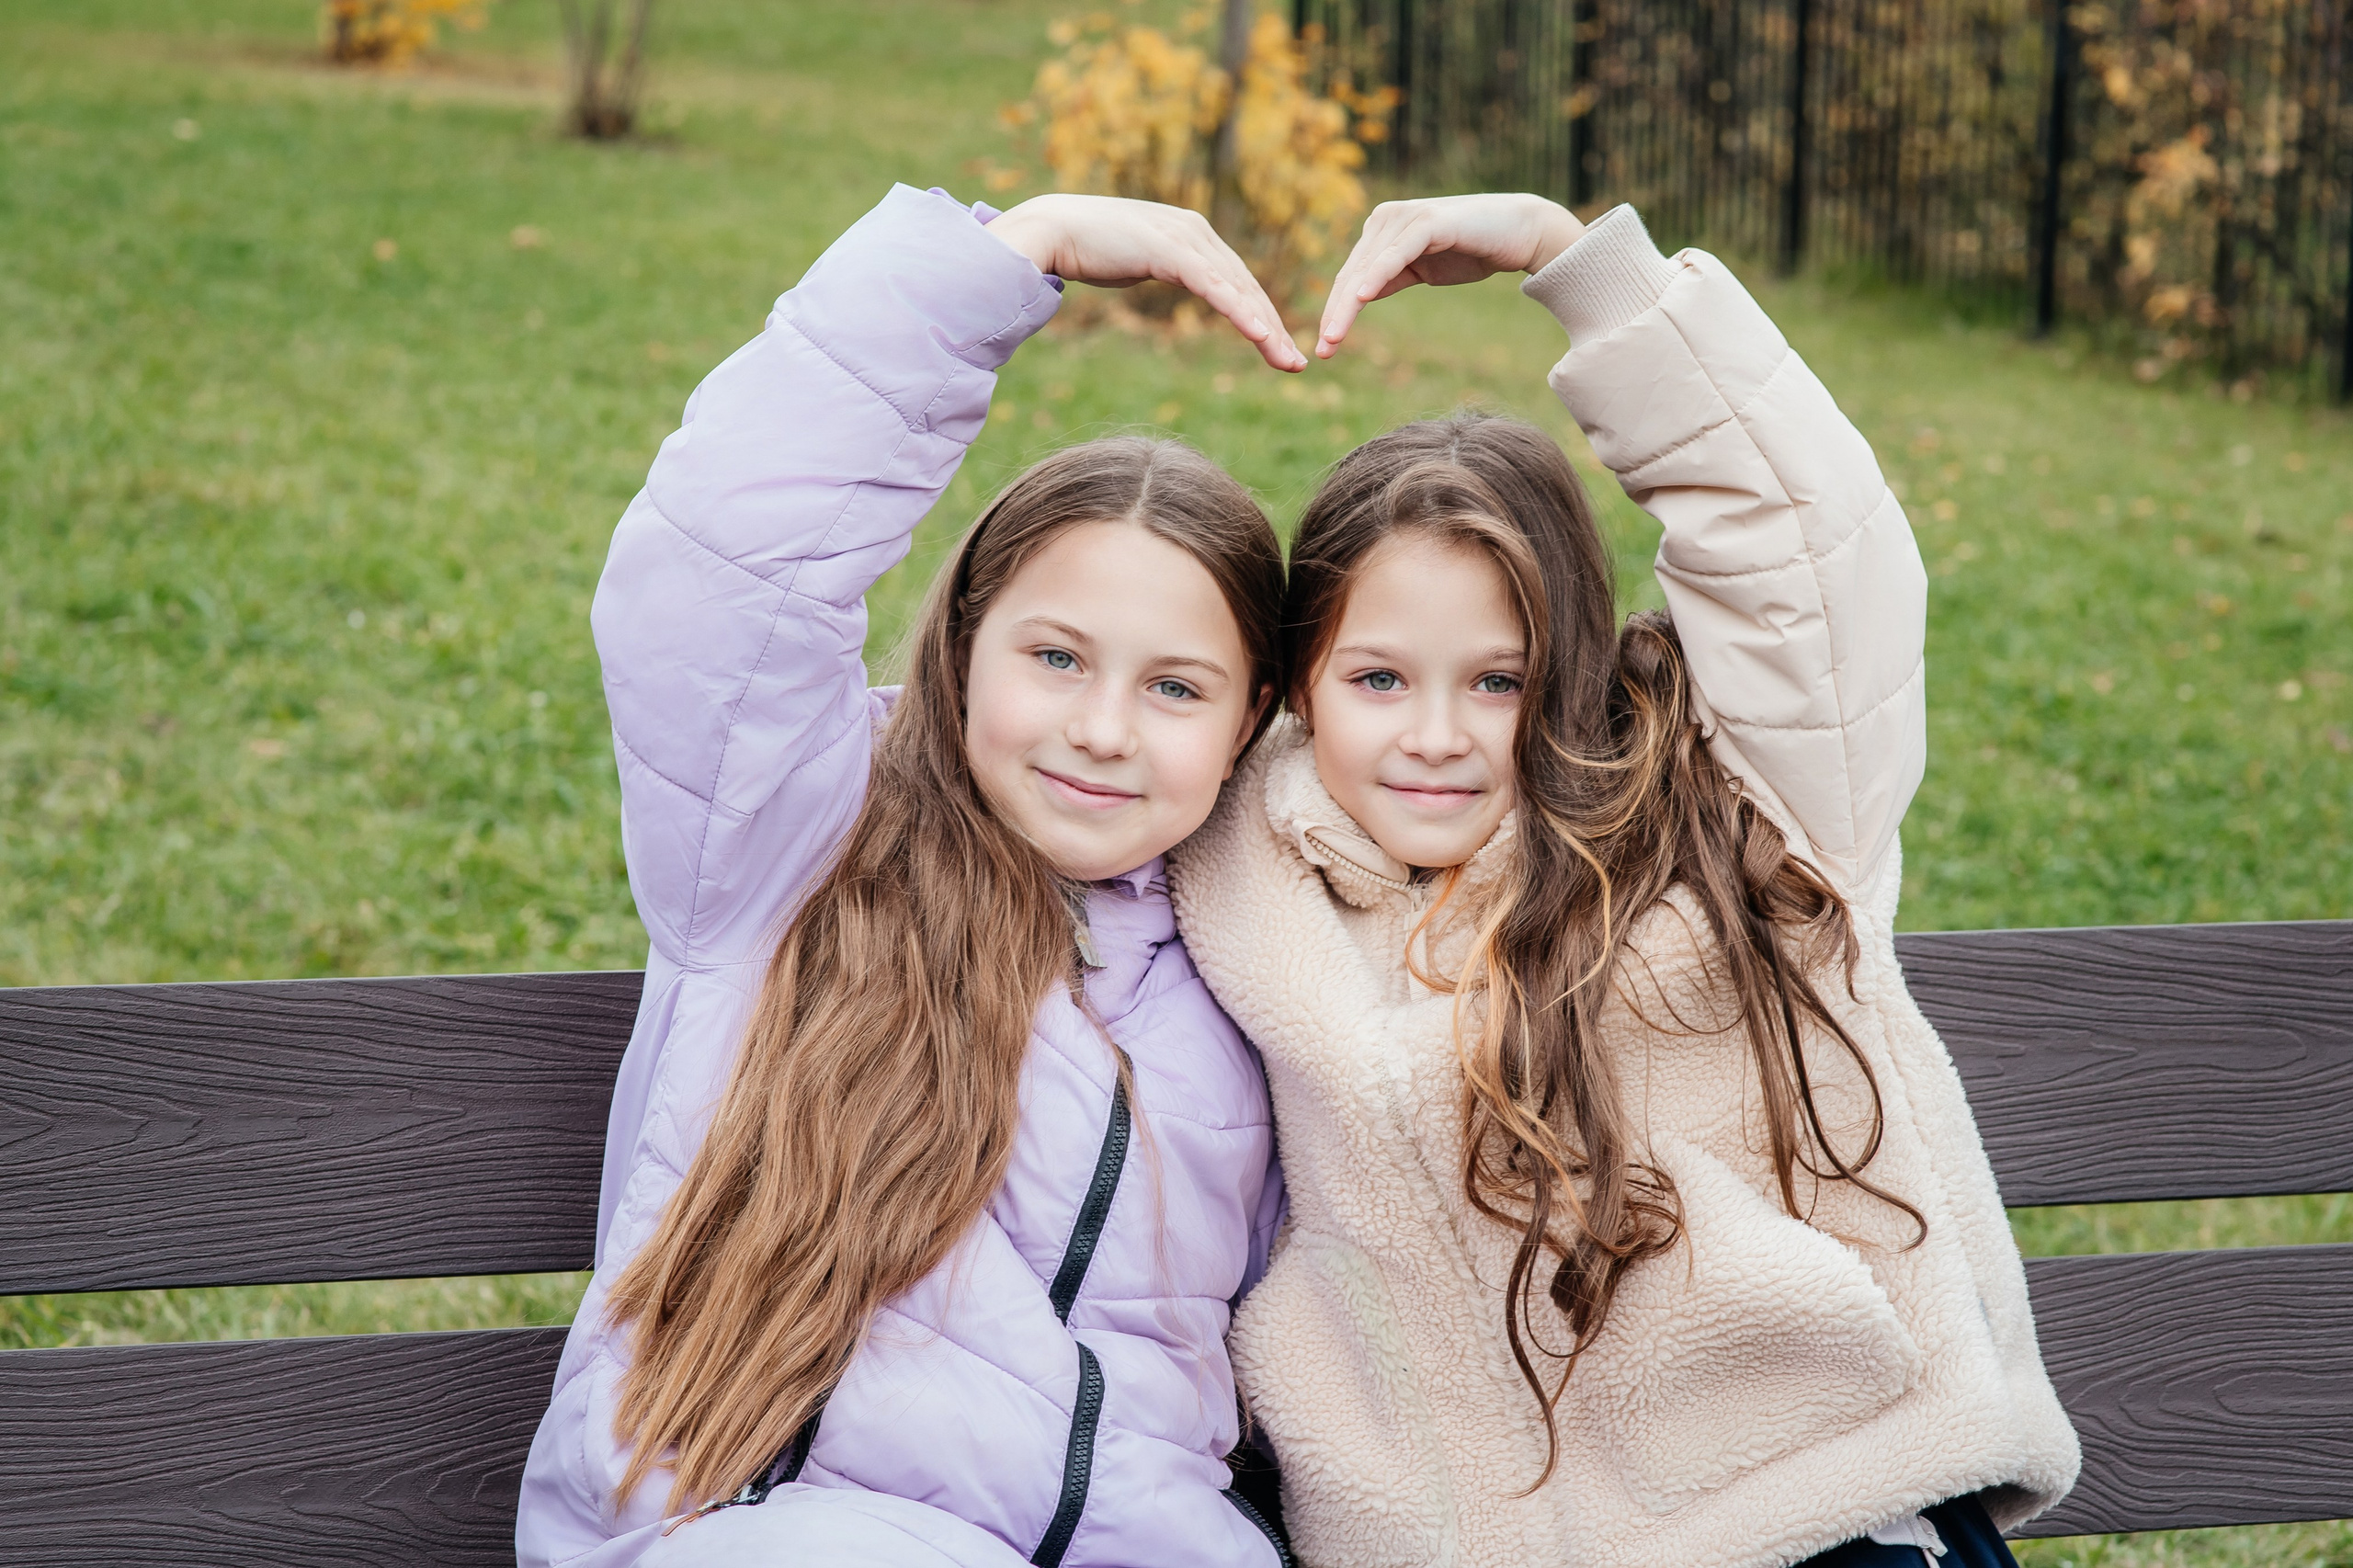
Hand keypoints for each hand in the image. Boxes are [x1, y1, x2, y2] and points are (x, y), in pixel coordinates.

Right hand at [988, 194, 1306, 371]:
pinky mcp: (1170, 249)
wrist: (1051, 230)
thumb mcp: (1140, 260)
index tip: (1279, 350)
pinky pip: (1213, 286)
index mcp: (1192, 235)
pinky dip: (1239, 311)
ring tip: (1286, 361)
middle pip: (1246, 286)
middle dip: (1273, 328)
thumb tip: (1176, 277)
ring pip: (1236, 289)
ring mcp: (1185, 237)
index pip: (1237, 281)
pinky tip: (1259, 334)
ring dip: (1265, 328)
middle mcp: (1196, 231)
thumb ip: (1166, 266)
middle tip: (1296, 365)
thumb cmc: (1089, 248)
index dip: (1261, 316)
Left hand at [1315, 194, 1585, 357]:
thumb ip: (1391, 277)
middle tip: (1321, 351)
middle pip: (1351, 275)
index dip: (1334, 312)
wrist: (1520, 231)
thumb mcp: (1422, 268)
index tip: (1323, 348)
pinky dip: (1376, 277)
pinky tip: (1360, 299)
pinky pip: (1394, 255)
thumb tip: (1359, 297)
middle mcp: (1386, 218)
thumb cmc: (1473, 250)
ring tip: (1332, 337)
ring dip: (1347, 306)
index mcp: (1382, 230)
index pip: (1350, 277)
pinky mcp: (1426, 223)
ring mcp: (1405, 217)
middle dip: (1334, 315)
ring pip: (1367, 269)